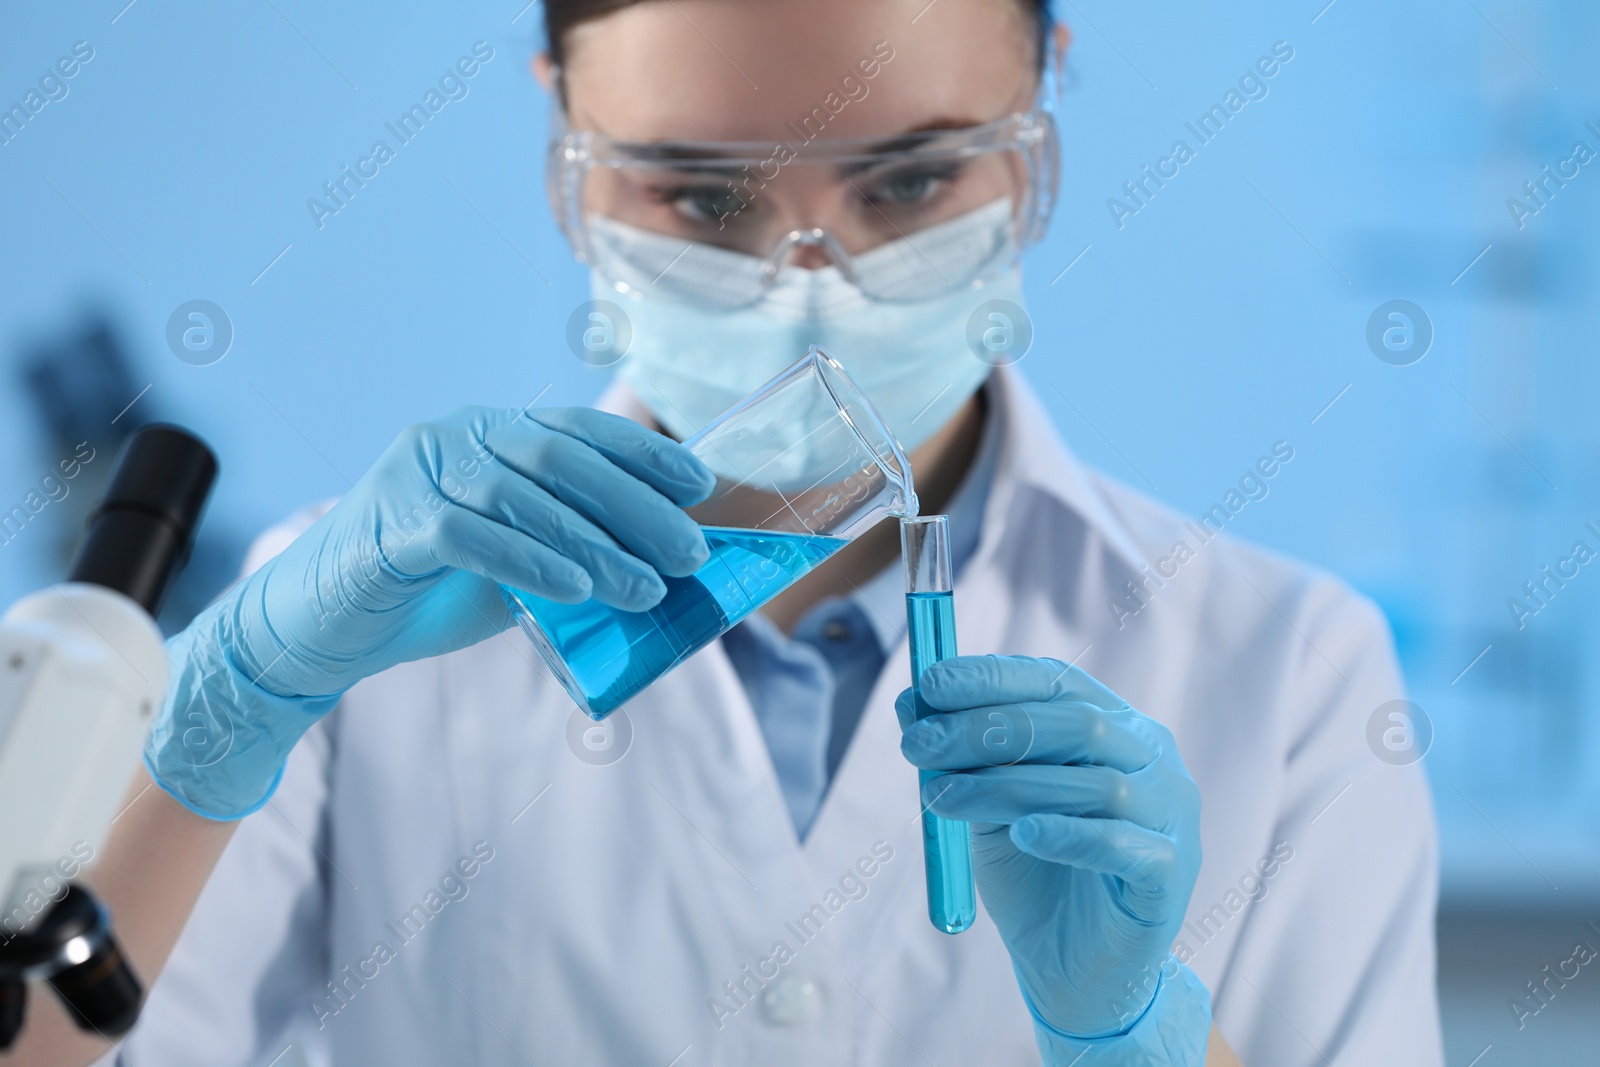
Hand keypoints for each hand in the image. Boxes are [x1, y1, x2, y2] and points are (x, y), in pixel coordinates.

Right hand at [234, 405, 712, 697]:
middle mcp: (456, 436)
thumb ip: (571, 551)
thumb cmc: (427, 592)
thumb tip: (660, 568)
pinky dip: (531, 563)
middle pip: (562, 458)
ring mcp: (419, 472)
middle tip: (690, 552)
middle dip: (637, 506)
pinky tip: (578, 590)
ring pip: (523, 497)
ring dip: (596, 546)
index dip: (644, 453)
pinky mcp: (392, 523)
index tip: (701, 484)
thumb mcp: (515, 564)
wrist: (323, 628)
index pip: (579, 428)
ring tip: (649, 588)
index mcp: (489, 433)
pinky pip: (472, 536)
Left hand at [897, 655, 1203, 1039]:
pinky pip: (1124, 843)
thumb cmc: (1035, 876)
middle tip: (920, 745)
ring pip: (1095, 783)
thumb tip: (908, 701)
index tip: (930, 683)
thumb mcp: (985, 808)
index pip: (1057, 682)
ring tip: (940, 799)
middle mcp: (1149, 756)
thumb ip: (960, 756)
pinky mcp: (1170, 871)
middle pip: (1075, 724)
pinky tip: (1026, 834)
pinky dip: (1071, 834)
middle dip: (986, 729)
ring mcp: (1170, 811)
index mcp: (1110, 726)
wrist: (1072, 971)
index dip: (994, 678)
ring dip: (1008, 786)